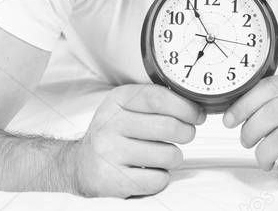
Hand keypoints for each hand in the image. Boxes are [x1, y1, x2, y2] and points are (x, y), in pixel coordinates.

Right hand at [71, 84, 205, 197]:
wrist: (80, 165)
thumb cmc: (113, 134)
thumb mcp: (126, 107)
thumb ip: (155, 101)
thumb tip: (194, 105)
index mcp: (116, 100)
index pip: (158, 98)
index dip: (185, 106)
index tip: (197, 114)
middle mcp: (110, 124)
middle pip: (167, 126)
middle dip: (186, 132)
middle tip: (185, 134)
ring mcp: (110, 152)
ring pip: (167, 155)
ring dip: (174, 157)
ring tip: (163, 154)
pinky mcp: (114, 180)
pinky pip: (158, 179)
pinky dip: (161, 177)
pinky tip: (150, 170)